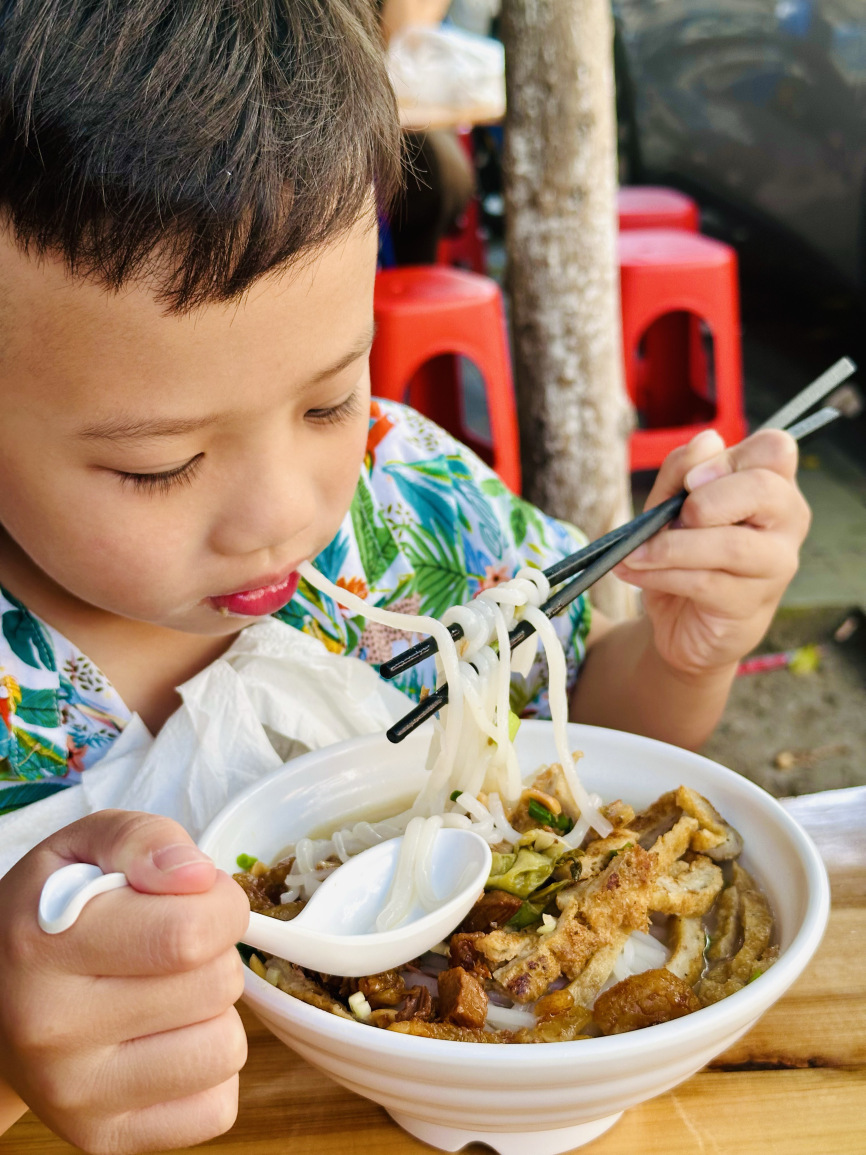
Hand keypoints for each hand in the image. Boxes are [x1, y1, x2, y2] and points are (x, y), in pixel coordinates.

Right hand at [0, 811, 249, 1153]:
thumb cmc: (56, 916)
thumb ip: (143, 839)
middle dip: (216, 954)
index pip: (190, 933)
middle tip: (174, 948)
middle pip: (216, 986)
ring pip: (225, 1048)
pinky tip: (165, 1041)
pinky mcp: (103, 1139)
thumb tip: (198, 876)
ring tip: (167, 994)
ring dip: (214, 1013)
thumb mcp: (84, 849)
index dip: (220, 904)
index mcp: (47, 945)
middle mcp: (52, 1028)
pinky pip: (216, 1106)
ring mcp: (75, 1096)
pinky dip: (207, 1070)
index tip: (200, 898)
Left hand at [613, 428, 810, 678]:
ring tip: (636, 552)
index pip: (775, 448)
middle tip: (675, 516)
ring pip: (730, 544)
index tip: (690, 481)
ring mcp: (775, 566)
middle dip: (705, 500)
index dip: (729, 457)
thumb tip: (706, 441)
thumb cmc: (685, 555)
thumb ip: (682, 471)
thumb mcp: (671, 506)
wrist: (683, 623)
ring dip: (671, 546)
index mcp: (772, 486)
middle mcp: (786, 522)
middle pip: (763, 489)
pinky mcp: (750, 605)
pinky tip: (634, 571)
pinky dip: (660, 574)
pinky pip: (703, 582)